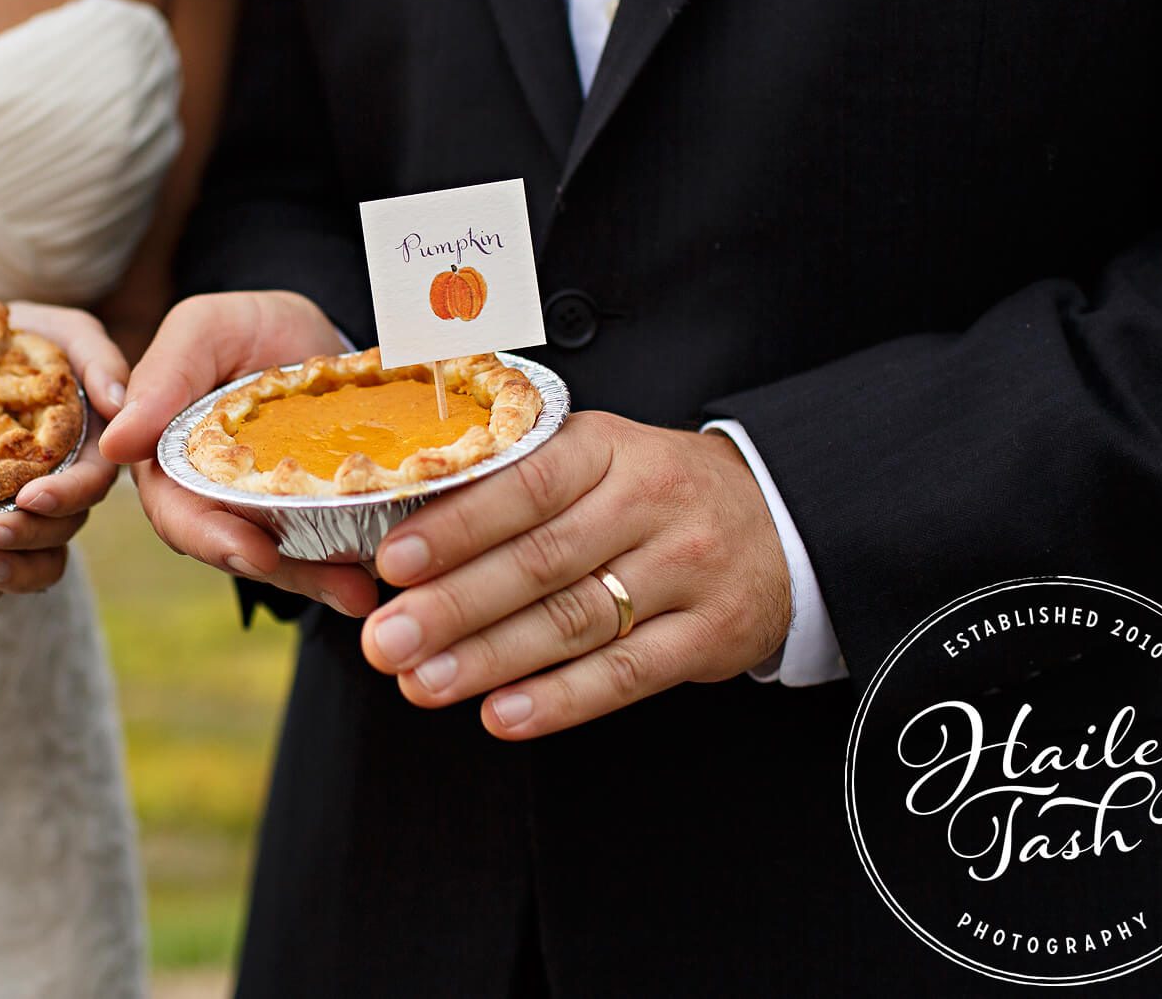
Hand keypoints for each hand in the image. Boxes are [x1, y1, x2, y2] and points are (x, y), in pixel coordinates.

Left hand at [0, 302, 131, 602]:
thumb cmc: (26, 334)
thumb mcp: (65, 332)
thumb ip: (98, 358)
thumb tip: (119, 401)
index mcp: (91, 445)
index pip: (92, 480)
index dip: (67, 493)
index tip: (31, 497)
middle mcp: (68, 483)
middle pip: (64, 526)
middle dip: (28, 536)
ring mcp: (32, 507)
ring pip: (41, 554)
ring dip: (14, 568)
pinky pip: (3, 562)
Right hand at [100, 291, 381, 617]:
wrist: (313, 332)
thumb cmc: (245, 327)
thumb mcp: (203, 330)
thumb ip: (161, 378)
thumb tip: (115, 444)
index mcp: (167, 460)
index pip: (176, 511)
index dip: (210, 536)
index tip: (254, 553)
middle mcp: (207, 498)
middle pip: (234, 549)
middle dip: (282, 571)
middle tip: (336, 584)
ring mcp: (259, 512)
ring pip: (281, 559)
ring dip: (320, 579)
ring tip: (362, 591)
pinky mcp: (307, 516)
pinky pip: (320, 549)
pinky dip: (345, 565)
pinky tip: (373, 577)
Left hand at [358, 412, 791, 738]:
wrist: (777, 516)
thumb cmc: (650, 490)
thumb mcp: (595, 457)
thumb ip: (514, 482)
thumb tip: (403, 529)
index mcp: (606, 447)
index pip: (525, 484)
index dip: (455, 526)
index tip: (390, 563)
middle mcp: (649, 502)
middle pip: (540, 560)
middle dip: (452, 606)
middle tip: (384, 641)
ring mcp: (687, 569)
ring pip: (574, 621)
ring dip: (489, 659)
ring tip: (421, 684)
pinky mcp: (711, 634)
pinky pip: (627, 674)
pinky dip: (560, 699)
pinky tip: (501, 714)